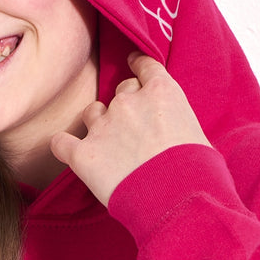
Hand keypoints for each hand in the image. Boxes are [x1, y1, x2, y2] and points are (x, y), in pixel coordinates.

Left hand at [50, 51, 211, 205]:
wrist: (176, 197)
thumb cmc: (197, 171)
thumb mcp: (198, 134)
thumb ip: (177, 121)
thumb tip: (171, 132)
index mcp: (161, 92)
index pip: (144, 67)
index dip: (137, 64)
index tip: (133, 62)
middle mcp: (128, 102)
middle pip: (120, 91)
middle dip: (126, 106)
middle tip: (134, 129)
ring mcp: (102, 126)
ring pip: (92, 112)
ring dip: (97, 122)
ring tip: (108, 144)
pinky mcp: (83, 154)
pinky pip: (61, 143)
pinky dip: (63, 145)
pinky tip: (69, 151)